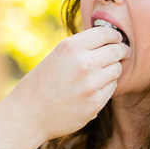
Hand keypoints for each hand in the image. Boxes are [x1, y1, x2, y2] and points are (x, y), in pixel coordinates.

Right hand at [3, 26, 128, 141]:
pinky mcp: (95, 103)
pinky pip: (112, 88)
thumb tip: (110, 40)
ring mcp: (90, 84)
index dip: (114, 36)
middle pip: (116, 51)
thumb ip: (81, 48)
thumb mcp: (57, 56)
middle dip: (120, 51)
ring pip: (116, 70)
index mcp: (70, 47)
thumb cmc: (41, 83)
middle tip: (121, 54)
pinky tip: (93, 89)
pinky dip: (106, 87)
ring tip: (99, 74)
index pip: (106, 33)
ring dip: (112, 70)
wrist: (28, 114)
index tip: (117, 39)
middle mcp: (82, 63)